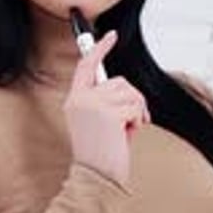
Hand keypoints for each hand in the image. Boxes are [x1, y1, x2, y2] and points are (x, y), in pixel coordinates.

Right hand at [63, 31, 149, 188]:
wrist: (96, 176)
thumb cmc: (101, 153)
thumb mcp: (99, 121)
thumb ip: (106, 102)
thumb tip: (125, 88)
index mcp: (75, 99)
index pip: (86, 65)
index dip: (99, 48)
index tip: (111, 36)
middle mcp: (81, 99)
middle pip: (119, 81)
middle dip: (131, 100)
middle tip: (127, 122)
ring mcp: (93, 105)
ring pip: (130, 93)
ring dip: (136, 112)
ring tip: (125, 130)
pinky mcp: (108, 114)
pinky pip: (135, 108)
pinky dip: (137, 122)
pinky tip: (126, 136)